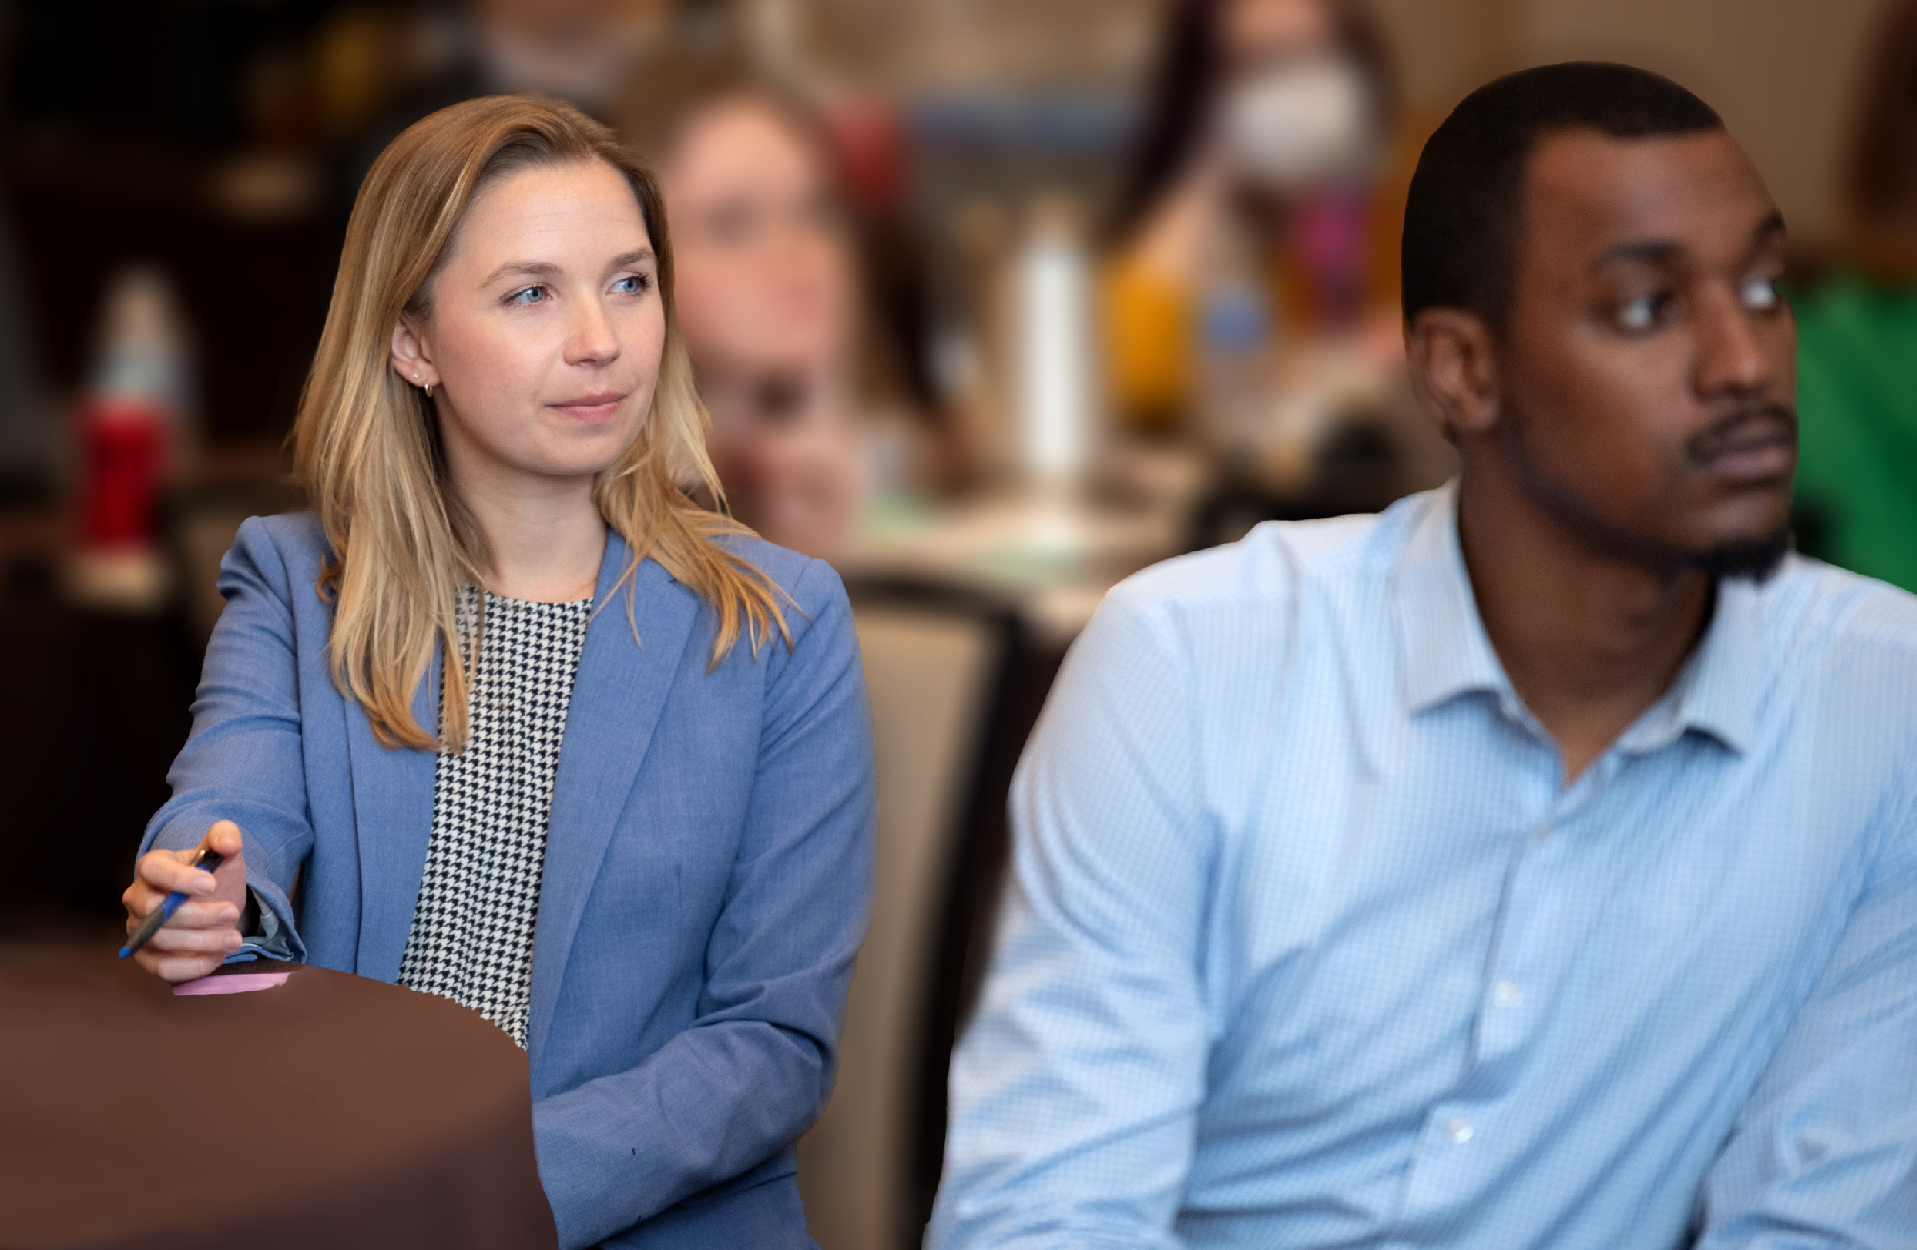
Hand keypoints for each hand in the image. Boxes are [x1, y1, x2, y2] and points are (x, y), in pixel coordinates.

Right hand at [122, 820, 248, 983]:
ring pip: (161, 940)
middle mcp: (137, 898)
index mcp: (152, 867)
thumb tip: (228, 843)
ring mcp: (139, 929)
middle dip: (198, 915)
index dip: (179, 878)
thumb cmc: (215, 877)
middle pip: (155, 910)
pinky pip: (162, 968)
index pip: (152, 869)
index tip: (212, 884)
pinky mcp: (147, 957)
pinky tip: (218, 956)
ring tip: (234, 938)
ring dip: (203, 941)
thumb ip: (226, 837)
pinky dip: (193, 966)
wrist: (216, 906)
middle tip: (232, 913)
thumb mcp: (224, 853)